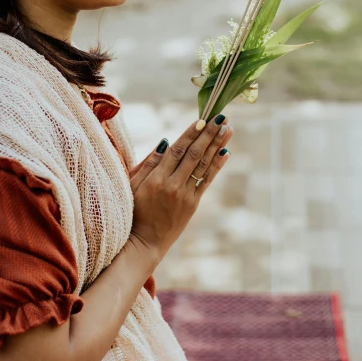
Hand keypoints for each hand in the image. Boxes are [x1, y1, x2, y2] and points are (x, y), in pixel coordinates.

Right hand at [129, 114, 232, 265]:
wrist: (144, 243)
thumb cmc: (134, 212)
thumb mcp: (133, 185)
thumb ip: (148, 163)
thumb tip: (166, 141)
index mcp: (156, 179)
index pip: (177, 149)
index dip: (191, 133)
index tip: (202, 118)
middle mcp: (172, 185)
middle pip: (194, 154)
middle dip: (209, 134)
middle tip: (221, 117)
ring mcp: (185, 195)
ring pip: (203, 165)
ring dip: (217, 145)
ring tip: (228, 129)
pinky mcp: (192, 204)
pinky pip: (207, 181)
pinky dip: (216, 165)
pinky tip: (225, 152)